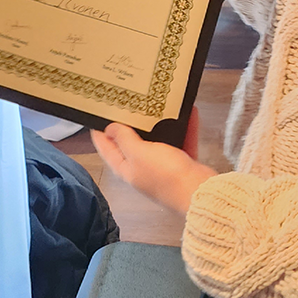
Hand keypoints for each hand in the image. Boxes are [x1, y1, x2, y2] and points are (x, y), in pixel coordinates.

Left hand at [95, 111, 215, 214]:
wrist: (200, 192)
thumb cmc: (166, 176)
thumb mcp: (139, 153)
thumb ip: (124, 140)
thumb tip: (110, 128)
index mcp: (126, 168)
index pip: (106, 149)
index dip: (100, 132)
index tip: (97, 115)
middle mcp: (142, 169)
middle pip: (131, 145)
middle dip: (130, 126)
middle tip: (128, 105)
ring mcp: (163, 168)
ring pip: (159, 142)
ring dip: (160, 125)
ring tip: (158, 107)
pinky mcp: (183, 166)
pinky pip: (182, 143)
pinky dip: (185, 130)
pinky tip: (189, 114)